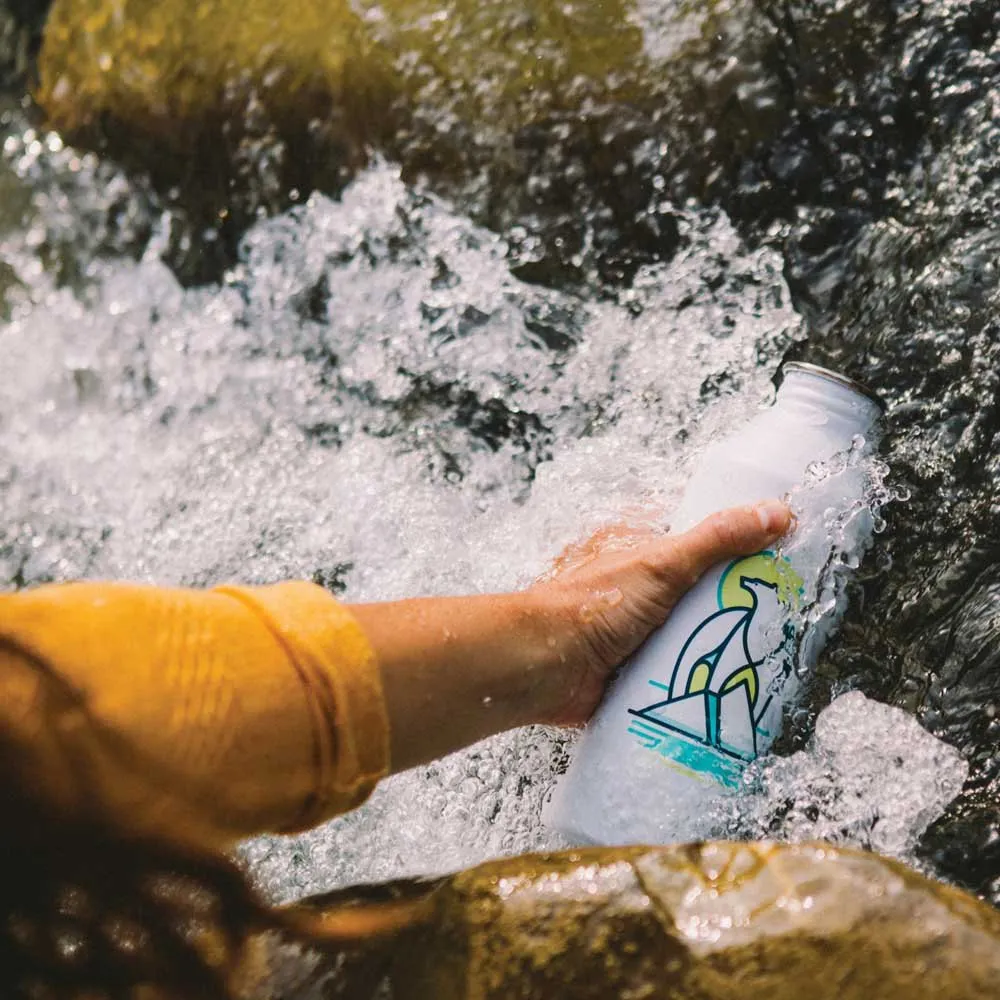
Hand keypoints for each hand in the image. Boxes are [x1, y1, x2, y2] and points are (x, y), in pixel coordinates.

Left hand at [524, 499, 792, 725]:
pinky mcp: (643, 668)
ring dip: (727, 643)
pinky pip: (685, 669)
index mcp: (648, 549)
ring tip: (779, 653)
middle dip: (743, 602)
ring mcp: (646, 629)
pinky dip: (706, 676)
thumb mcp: (662, 562)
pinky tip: (742, 685)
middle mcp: (650, 587)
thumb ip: (717, 538)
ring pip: (701, 631)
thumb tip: (776, 512)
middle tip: (793, 613)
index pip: (707, 537)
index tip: (789, 553)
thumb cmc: (593, 604)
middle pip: (711, 589)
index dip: (745, 543)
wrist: (545, 666)